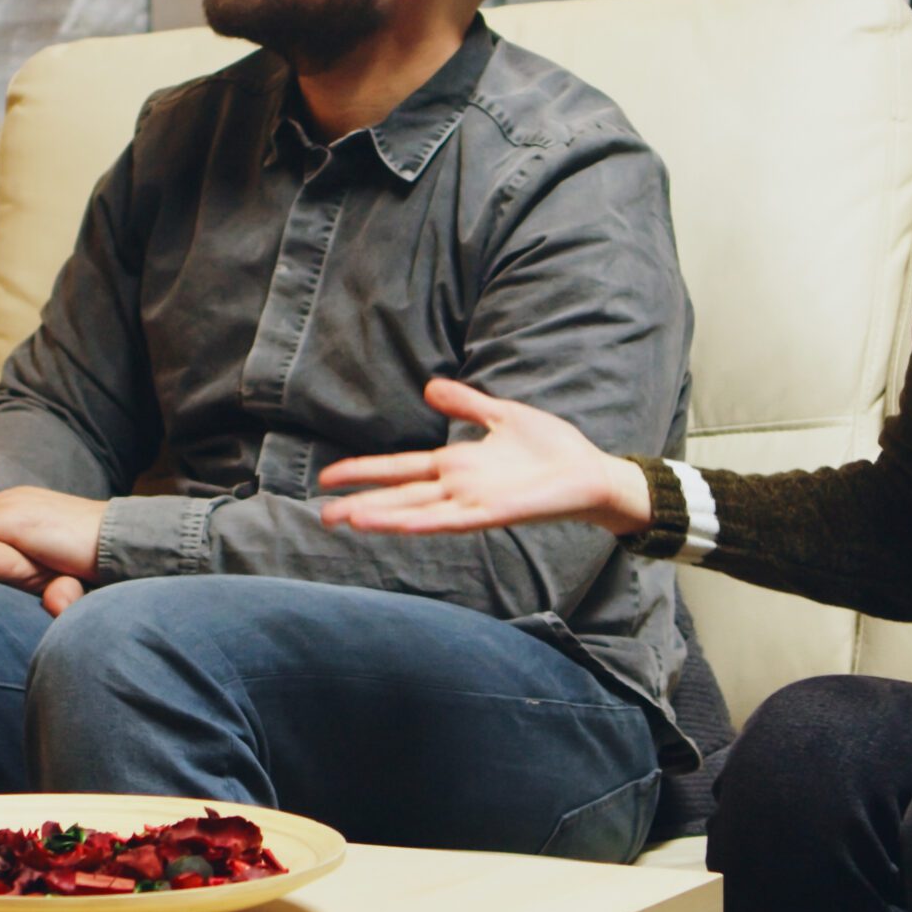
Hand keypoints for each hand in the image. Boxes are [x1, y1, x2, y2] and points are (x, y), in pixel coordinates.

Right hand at [317, 378, 652, 535]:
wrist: (592, 474)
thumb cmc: (553, 449)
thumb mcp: (501, 414)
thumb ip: (465, 403)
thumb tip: (429, 386)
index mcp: (456, 465)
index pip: (399, 468)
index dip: (364, 470)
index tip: (327, 475)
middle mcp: (457, 487)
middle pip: (397, 494)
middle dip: (358, 503)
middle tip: (319, 512)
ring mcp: (471, 502)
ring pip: (415, 510)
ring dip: (380, 515)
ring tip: (344, 519)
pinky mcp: (491, 512)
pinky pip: (447, 519)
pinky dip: (417, 521)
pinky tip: (393, 524)